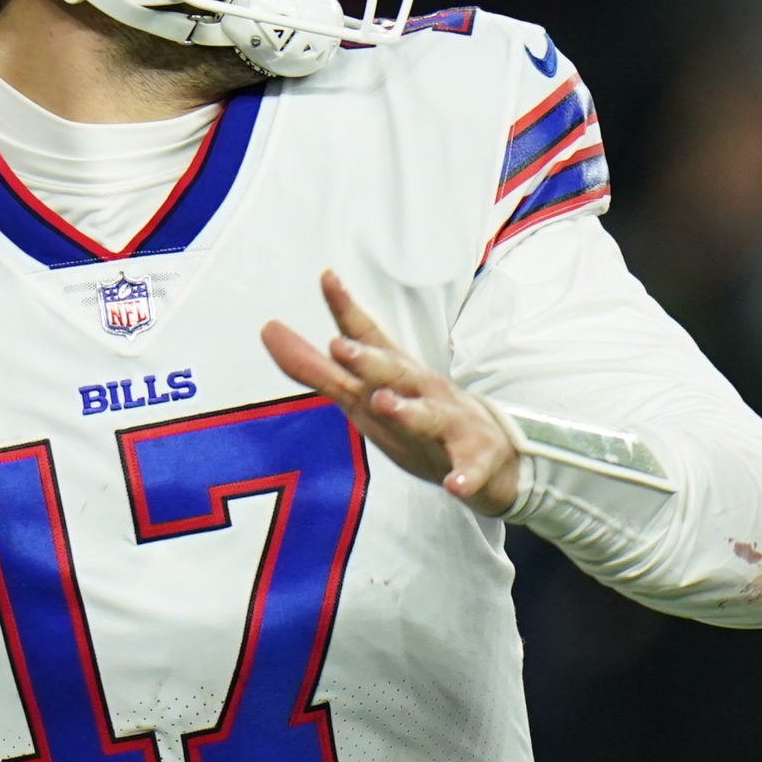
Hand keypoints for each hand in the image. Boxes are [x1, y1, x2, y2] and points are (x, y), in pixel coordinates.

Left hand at [261, 271, 520, 515]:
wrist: (494, 456)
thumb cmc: (420, 415)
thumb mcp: (367, 392)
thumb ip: (317, 368)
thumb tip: (267, 329)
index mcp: (397, 375)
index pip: (369, 338)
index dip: (346, 310)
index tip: (326, 276)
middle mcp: (423, 393)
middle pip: (396, 373)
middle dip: (369, 360)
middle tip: (339, 346)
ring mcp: (452, 426)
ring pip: (431, 417)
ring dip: (408, 410)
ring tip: (385, 404)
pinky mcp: (476, 462)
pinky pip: (470, 472)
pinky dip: (464, 476)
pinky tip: (454, 484)